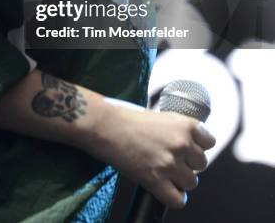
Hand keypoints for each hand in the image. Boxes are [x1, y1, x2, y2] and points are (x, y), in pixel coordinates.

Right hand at [84, 105, 214, 208]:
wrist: (107, 126)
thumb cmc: (129, 118)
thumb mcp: (161, 116)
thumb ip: (178, 130)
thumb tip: (189, 144)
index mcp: (185, 125)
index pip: (209, 142)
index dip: (198, 146)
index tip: (189, 149)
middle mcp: (181, 144)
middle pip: (202, 165)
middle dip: (189, 164)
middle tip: (172, 160)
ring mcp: (170, 164)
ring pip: (192, 183)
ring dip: (180, 180)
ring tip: (166, 174)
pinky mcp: (156, 181)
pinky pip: (178, 200)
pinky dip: (173, 197)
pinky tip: (165, 189)